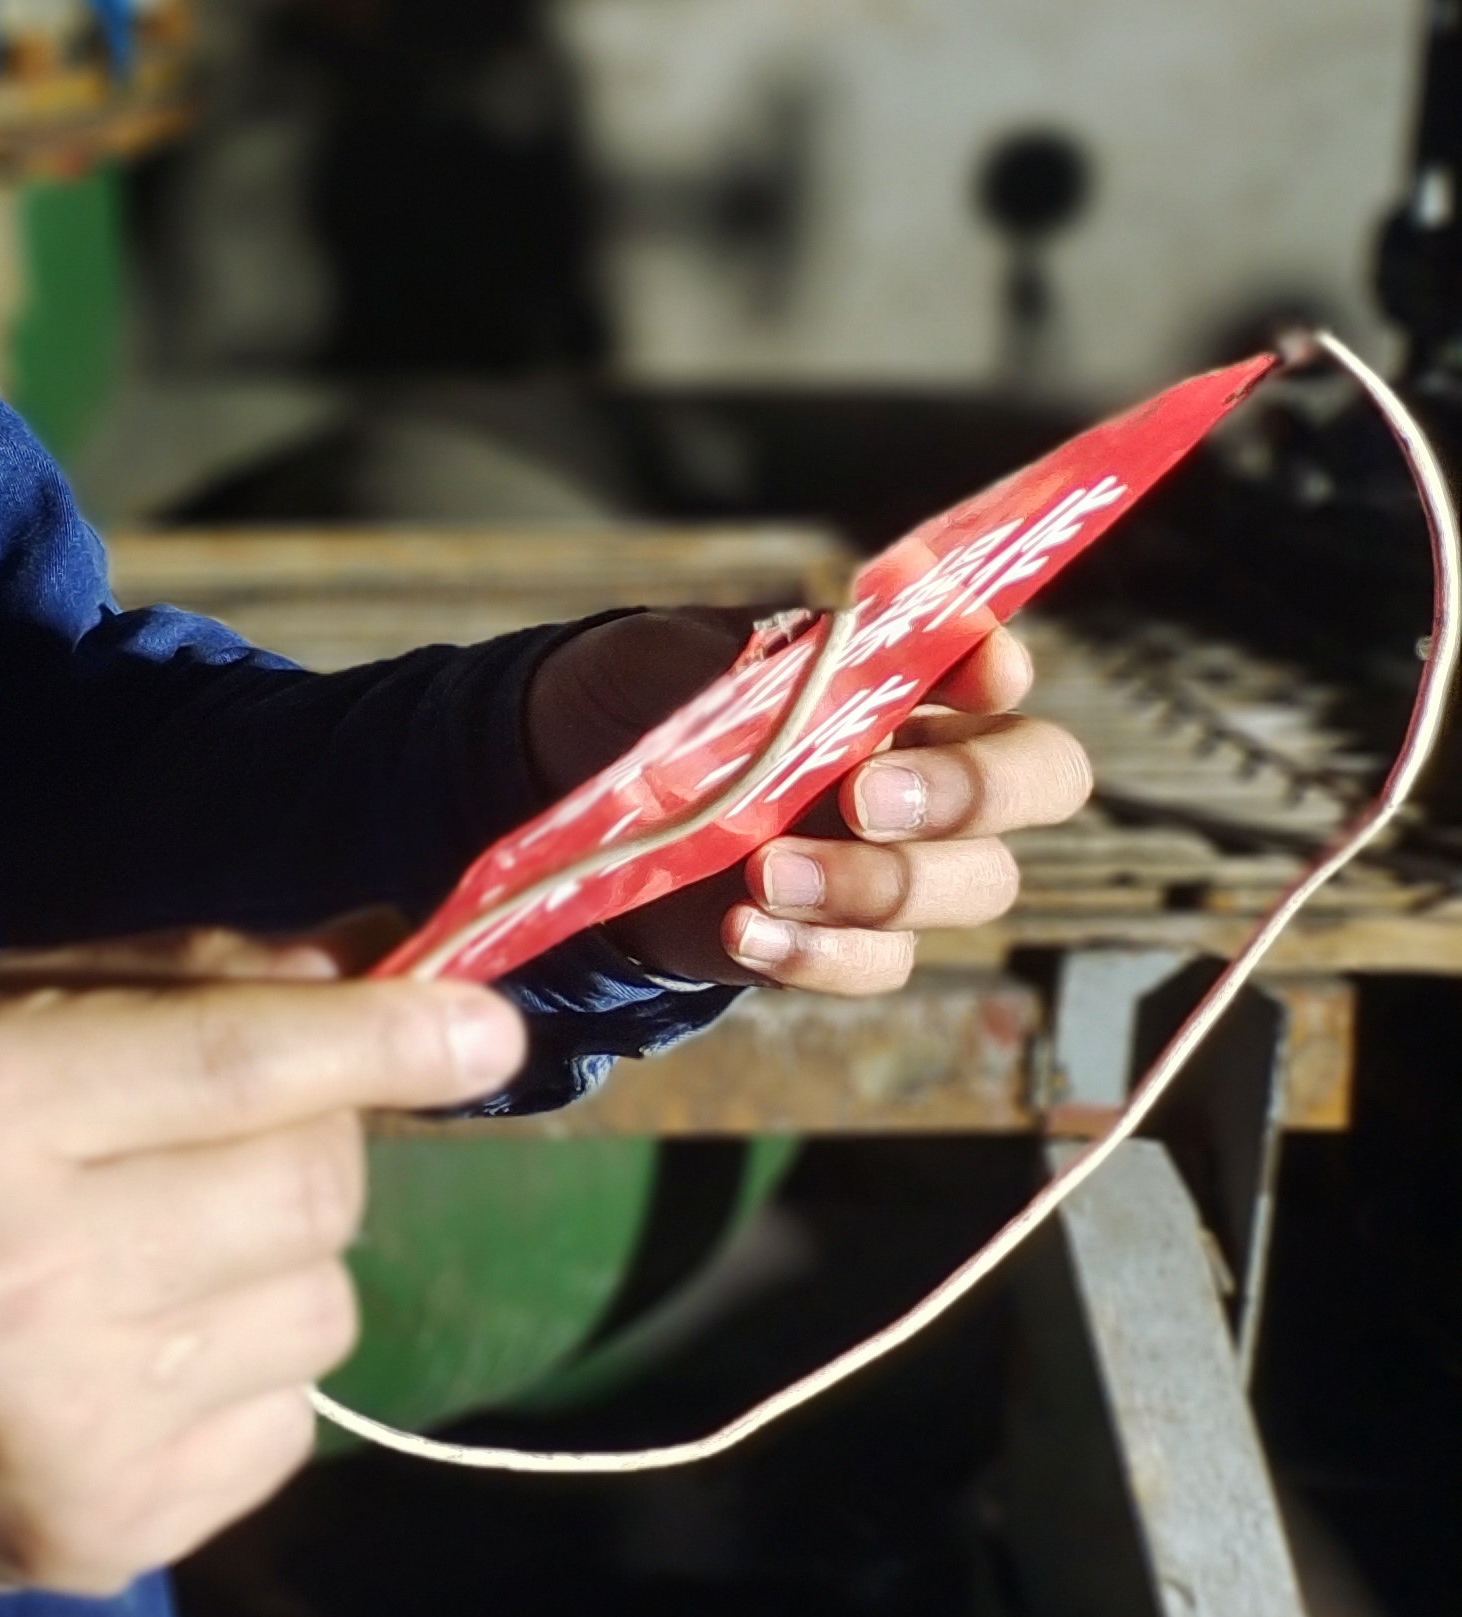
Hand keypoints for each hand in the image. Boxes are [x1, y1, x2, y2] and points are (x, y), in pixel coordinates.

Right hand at [0, 928, 524, 1595]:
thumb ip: (183, 981)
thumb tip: (387, 959)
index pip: (235, 1064)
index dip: (382, 1039)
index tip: (485, 1024)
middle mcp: (17, 1276)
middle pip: (310, 1188)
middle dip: (318, 1138)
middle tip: (239, 1132)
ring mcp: (70, 1424)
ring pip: (323, 1308)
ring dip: (281, 1260)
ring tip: (161, 1250)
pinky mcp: (111, 1528)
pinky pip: (290, 1420)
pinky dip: (248, 1367)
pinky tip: (142, 1346)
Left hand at [523, 608, 1097, 993]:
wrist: (578, 785)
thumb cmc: (653, 694)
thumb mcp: (677, 655)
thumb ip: (757, 661)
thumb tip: (828, 663)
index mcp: (900, 675)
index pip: (992, 661)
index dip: (1000, 663)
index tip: (979, 669)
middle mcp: (930, 764)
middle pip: (1039, 779)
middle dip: (968, 792)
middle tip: (861, 797)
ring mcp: (901, 857)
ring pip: (976, 883)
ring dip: (880, 883)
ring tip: (765, 872)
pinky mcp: (848, 936)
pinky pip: (882, 961)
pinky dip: (818, 953)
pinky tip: (742, 931)